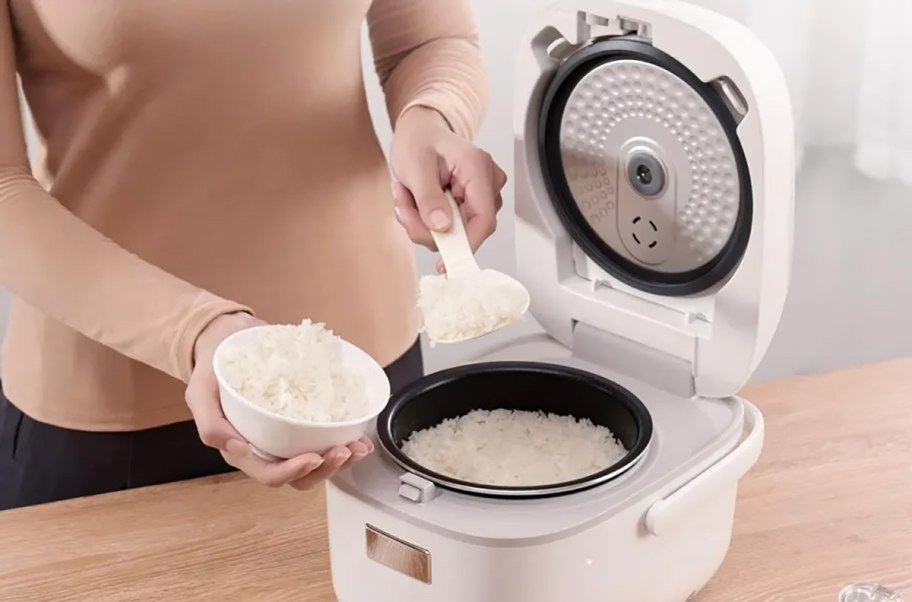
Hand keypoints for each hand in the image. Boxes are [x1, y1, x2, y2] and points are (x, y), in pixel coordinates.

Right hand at [185, 312, 373, 489]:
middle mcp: (266, 448)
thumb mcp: (200, 391)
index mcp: (242, 449)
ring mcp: (286, 436)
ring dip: (340, 460)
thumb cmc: (213, 366)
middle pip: (299, 476)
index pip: (269, 473)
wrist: (227, 337)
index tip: (314, 457)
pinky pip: (323, 439)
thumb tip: (237, 449)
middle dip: (325, 469)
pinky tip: (359, 435)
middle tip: (344, 450)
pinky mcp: (302, 420)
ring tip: (359, 446)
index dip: (293, 472)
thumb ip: (210, 424)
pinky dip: (344, 440)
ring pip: (316, 463)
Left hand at [390, 106, 507, 272]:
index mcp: (477, 167)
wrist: (419, 133)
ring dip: (424, 223)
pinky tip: (417, 201)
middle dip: (429, 228)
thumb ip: (429, 198)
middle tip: (403, 207)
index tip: (444, 262)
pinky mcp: (472, 204)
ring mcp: (482, 194)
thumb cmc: (418, 141)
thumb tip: (442, 228)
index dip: (466, 244)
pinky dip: (427, 221)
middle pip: (468, 229)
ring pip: (456, 232)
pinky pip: (451, 228)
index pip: (484, 218)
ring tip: (407, 196)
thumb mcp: (414, 167)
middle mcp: (487, 182)